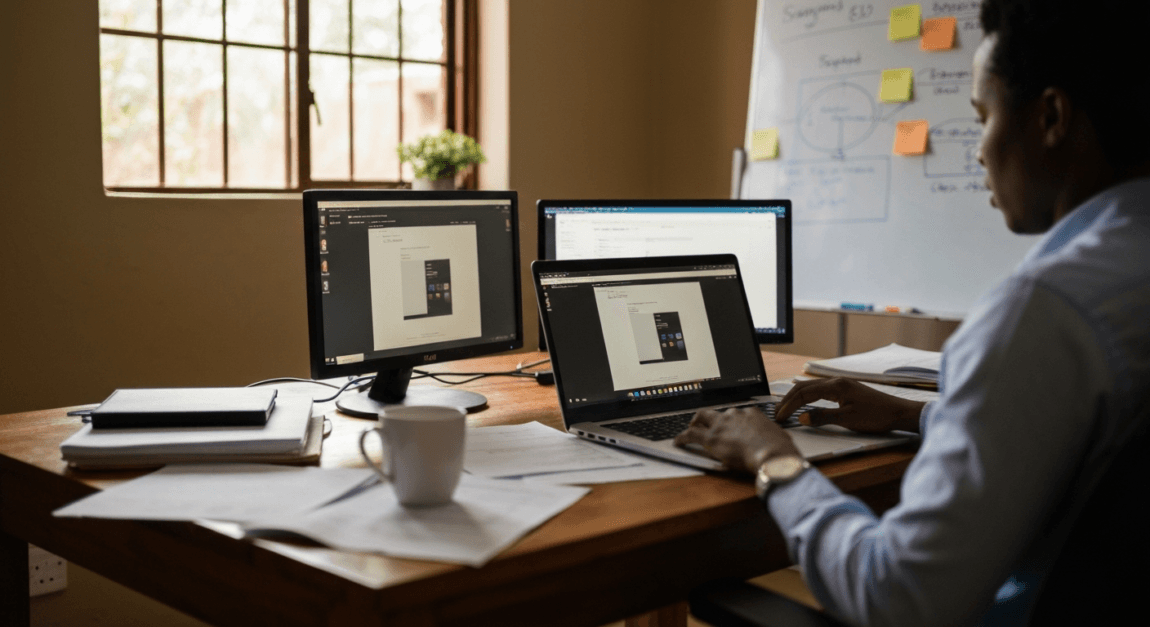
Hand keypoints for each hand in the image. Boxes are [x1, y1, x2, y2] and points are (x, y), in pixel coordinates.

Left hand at [673, 407, 800, 472]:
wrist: (772, 454)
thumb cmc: (780, 449)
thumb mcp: (781, 438)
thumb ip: (776, 437)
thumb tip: (781, 442)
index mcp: (752, 414)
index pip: (738, 414)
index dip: (732, 421)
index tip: (731, 426)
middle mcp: (735, 415)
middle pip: (716, 412)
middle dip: (708, 417)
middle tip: (703, 423)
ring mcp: (721, 425)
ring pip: (701, 418)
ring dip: (694, 424)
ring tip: (689, 430)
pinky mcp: (711, 438)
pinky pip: (691, 435)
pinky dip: (682, 438)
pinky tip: (678, 442)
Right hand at [776, 378, 923, 433]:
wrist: (898, 413)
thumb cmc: (876, 416)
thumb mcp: (848, 420)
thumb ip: (823, 417)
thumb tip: (801, 418)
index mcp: (835, 386)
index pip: (803, 393)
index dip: (789, 405)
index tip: (780, 417)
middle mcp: (836, 381)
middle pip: (804, 387)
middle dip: (788, 399)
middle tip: (777, 413)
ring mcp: (841, 384)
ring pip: (811, 388)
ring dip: (797, 398)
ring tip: (786, 408)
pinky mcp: (845, 390)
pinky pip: (820, 391)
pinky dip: (808, 397)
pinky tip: (805, 403)